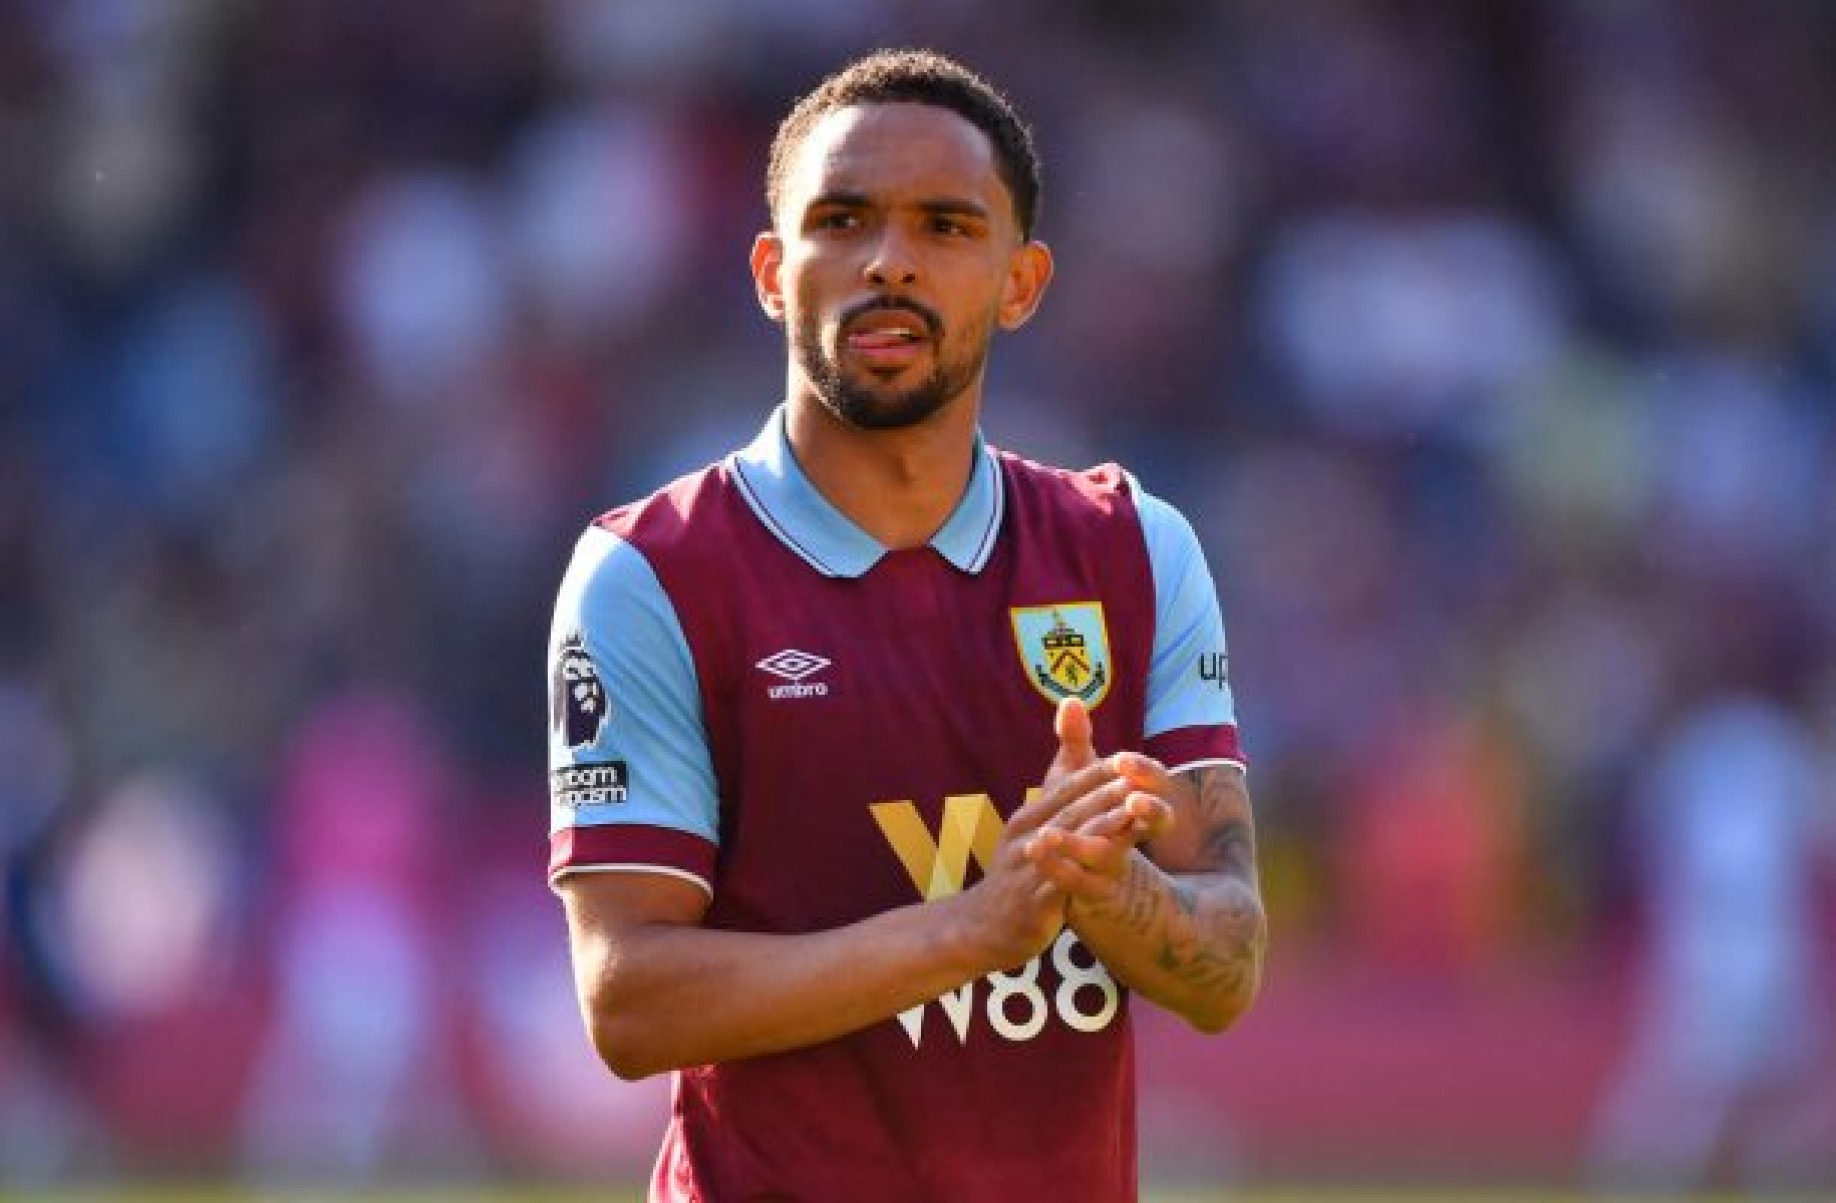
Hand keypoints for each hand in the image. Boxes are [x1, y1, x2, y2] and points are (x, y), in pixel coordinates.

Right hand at [951, 699, 1133, 969]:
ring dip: (1102, 822)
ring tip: (1133, 809)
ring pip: (1069, 841)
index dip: (1096, 772)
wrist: (978, 928)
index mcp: (1027, 820)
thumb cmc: (1014, 879)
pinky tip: (1113, 863)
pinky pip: (1065, 880)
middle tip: (1140, 774)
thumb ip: (1056, 811)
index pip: (1065, 789)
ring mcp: (1029, 870)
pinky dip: (1088, 867)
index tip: (1129, 757)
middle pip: (1071, 809)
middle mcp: (1026, 839)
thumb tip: (1080, 783)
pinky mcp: (1034, 903)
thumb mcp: (1029, 839)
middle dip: (1106, 790)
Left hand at [1025, 705, 1175, 904]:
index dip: (1146, 773)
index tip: (1124, 761)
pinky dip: (1060, 866)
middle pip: (1158, 819)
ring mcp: (1120, 867)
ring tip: (1075, 827)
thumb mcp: (1080, 779)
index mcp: (1139, 801)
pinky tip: (1037, 849)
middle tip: (1133, 797)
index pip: (1156, 783)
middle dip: (1147, 807)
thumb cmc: (1087, 820)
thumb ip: (1076, 742)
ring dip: (1094, 842)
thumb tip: (1071, 699)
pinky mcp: (1095, 893)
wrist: (1083, 882)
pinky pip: (1082, 883)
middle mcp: (1138, 835)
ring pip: (1118, 856)